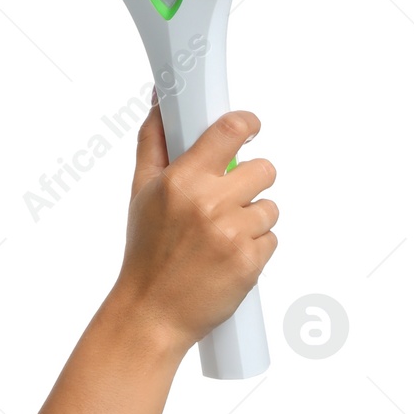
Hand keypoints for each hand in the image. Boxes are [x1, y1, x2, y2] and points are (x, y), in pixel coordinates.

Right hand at [111, 97, 278, 354]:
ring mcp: (232, 233)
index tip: (251, 126)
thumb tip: (161, 102)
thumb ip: (153, 143)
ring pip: (270, 207)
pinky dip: (255, 249)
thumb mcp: (141, 193)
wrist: (151, 312)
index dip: (247, 123)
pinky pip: (272, 239)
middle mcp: (208, 203)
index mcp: (180, 180)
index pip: (229, 131)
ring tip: (221, 238)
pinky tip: (227, 259)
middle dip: (251, 183)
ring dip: (253, 220)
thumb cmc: (146, 251)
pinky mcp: (251, 261)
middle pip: (264, 169)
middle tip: (227, 201)